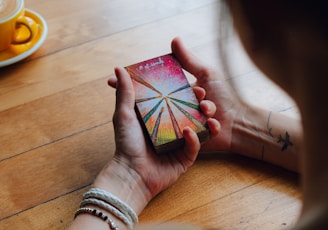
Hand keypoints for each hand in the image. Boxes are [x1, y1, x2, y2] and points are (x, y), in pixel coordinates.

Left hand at [106, 67, 219, 199]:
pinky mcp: (185, 157)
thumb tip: (118, 68)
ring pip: (197, 128)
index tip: (192, 81)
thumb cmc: (126, 143)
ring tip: (206, 111)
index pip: (175, 100)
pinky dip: (194, 139)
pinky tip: (188, 132)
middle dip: (199, 104)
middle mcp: (170, 129)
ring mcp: (179, 144)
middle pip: (189, 113)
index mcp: (159, 118)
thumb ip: (125, 92)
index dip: (184, 90)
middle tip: (203, 95)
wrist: (132, 174)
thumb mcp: (124, 114)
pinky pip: (194, 146)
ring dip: (203, 120)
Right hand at [171, 37, 245, 151]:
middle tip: (203, 104)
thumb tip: (174, 39)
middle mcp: (183, 108)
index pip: (172, 90)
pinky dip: (207, 127)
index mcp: (184, 93)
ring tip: (212, 114)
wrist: (240, 122)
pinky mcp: (192, 138)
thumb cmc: (225, 96)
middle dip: (192, 105)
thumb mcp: (207, 74)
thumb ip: (189, 60)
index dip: (183, 90)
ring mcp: (187, 123)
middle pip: (176, 106)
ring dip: (201, 115)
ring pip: (185, 119)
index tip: (199, 90)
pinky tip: (215, 124)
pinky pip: (192, 133)